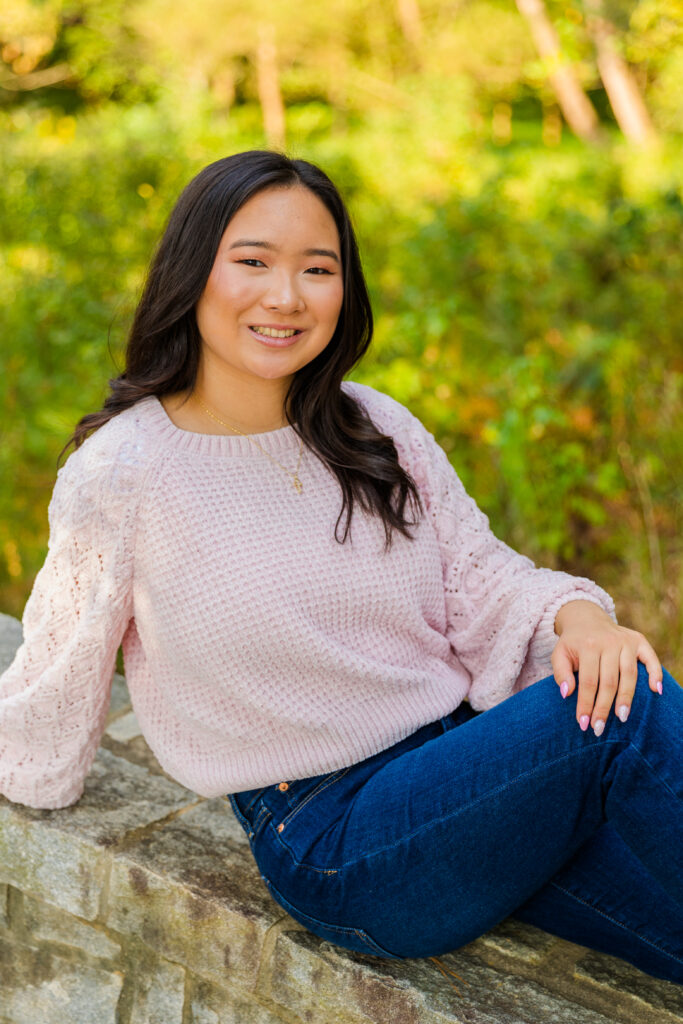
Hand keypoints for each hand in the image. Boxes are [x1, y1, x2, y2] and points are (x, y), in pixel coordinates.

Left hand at [551, 600, 662, 734]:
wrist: (586, 619)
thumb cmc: (573, 644)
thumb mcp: (559, 654)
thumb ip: (560, 673)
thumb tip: (566, 693)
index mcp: (588, 645)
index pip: (588, 681)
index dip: (586, 704)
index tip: (584, 724)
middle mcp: (609, 642)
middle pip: (609, 681)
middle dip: (604, 707)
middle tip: (599, 728)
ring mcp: (626, 641)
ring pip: (629, 674)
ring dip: (626, 698)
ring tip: (621, 718)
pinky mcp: (639, 640)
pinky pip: (651, 658)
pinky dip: (655, 673)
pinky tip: (656, 691)